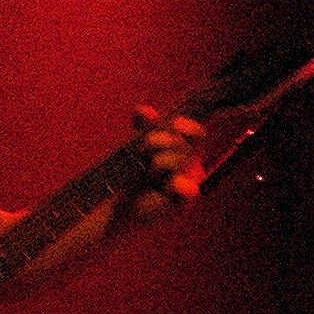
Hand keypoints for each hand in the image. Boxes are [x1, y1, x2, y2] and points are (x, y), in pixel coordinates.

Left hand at [121, 105, 204, 225]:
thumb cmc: (131, 173)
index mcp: (183, 149)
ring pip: (181, 162)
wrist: (118, 203)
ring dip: (160, 162)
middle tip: (144, 149)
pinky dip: (182, 186)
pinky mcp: (181, 204)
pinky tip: (174, 183)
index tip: (176, 124)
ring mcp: (187, 184)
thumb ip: (143, 127)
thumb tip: (144, 110)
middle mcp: (189, 166)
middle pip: (184, 145)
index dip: (188, 127)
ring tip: (148, 172)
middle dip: (161, 142)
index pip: (195, 133)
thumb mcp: (136, 145)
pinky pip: (189, 190)